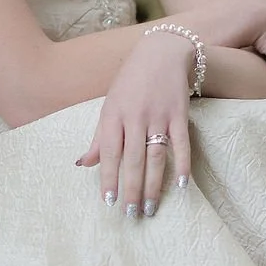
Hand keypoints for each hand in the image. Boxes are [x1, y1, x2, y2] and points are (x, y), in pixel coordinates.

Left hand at [76, 33, 193, 217]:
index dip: (109, 178)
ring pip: (155, 155)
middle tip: (131, 214)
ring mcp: (159, 115)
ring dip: (153, 184)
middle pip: (133, 159)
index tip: (108, 202)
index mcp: (114, 114)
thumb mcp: (110, 104)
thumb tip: (83, 164)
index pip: (110, 152)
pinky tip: (182, 184)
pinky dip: (182, 164)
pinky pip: (181, 143)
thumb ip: (99, 137)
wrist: (161, 51)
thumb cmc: (131, 81)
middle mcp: (135, 116)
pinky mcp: (179, 113)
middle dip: (131, 189)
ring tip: (151, 207)